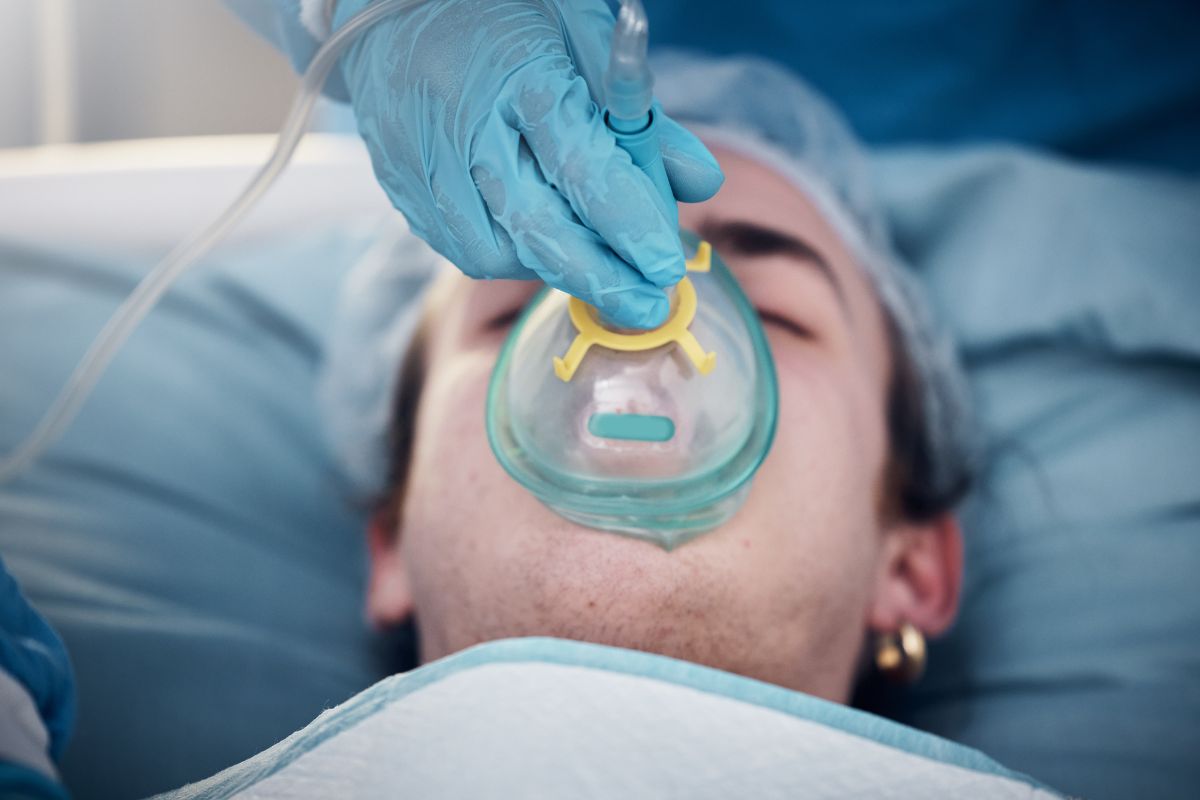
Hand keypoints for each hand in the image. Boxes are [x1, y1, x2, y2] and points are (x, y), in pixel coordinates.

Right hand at [333, 0, 723, 327]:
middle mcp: (463, 126)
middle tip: (646, 306)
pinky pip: (456, 244)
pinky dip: (507, 255)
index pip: (583, 169)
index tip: (666, 267)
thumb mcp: (583, 37)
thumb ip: (640, 113)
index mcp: (518, 75)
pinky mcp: (398, 182)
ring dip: (550, 269)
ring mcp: (421, 160)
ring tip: (595, 266)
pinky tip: (540, 244)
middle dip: (599, 277)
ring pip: (491, 250)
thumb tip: (701, 181)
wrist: (390, 0)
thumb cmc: (501, 10)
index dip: (629, 226)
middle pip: (536, 226)